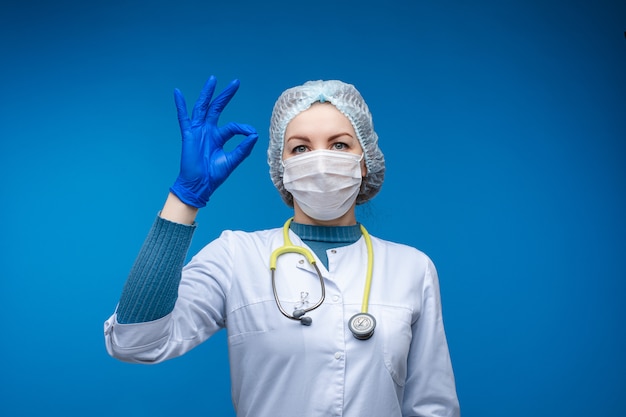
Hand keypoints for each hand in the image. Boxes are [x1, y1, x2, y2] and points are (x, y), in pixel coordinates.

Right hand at [170, 76, 257, 207]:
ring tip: (212, 80)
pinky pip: (183, 117)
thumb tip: (254, 135)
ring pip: (202, 107)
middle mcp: (208, 131)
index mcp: (219, 137)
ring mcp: (198, 131)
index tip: (250, 133)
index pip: (233, 126)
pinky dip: (180, 105)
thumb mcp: (232, 160)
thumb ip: (243, 148)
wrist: (200, 185)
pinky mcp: (189, 134)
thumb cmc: (214, 175)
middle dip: (225, 95)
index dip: (243, 128)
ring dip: (207, 93)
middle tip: (235, 82)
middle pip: (217, 108)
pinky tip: (178, 93)